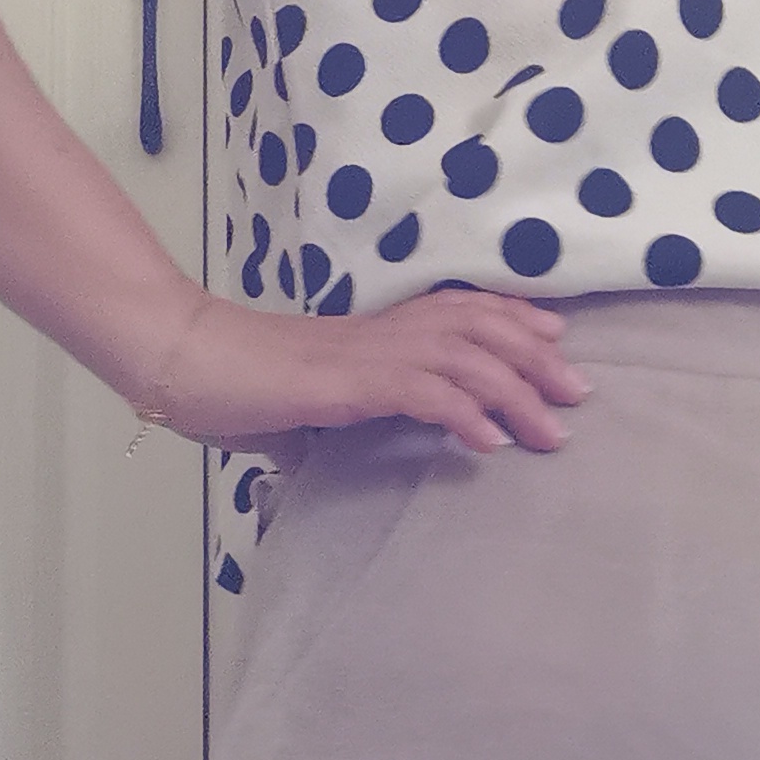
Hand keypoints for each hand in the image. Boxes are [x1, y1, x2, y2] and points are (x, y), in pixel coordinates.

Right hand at [147, 286, 592, 456]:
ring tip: (553, 431)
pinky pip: (421, 392)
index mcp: (374, 332)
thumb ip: (334, 415)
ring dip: (517, 394)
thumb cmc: (234, 382)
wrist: (181, 359)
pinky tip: (490, 444)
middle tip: (578, 393)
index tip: (556, 342)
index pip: (460, 309)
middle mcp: (380, 333)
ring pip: (465, 358)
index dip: (514, 319)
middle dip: (537, 358)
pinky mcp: (347, 385)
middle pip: (480, 326)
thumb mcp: (304, 400)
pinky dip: (464, 414)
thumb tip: (327, 450)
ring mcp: (365, 356)